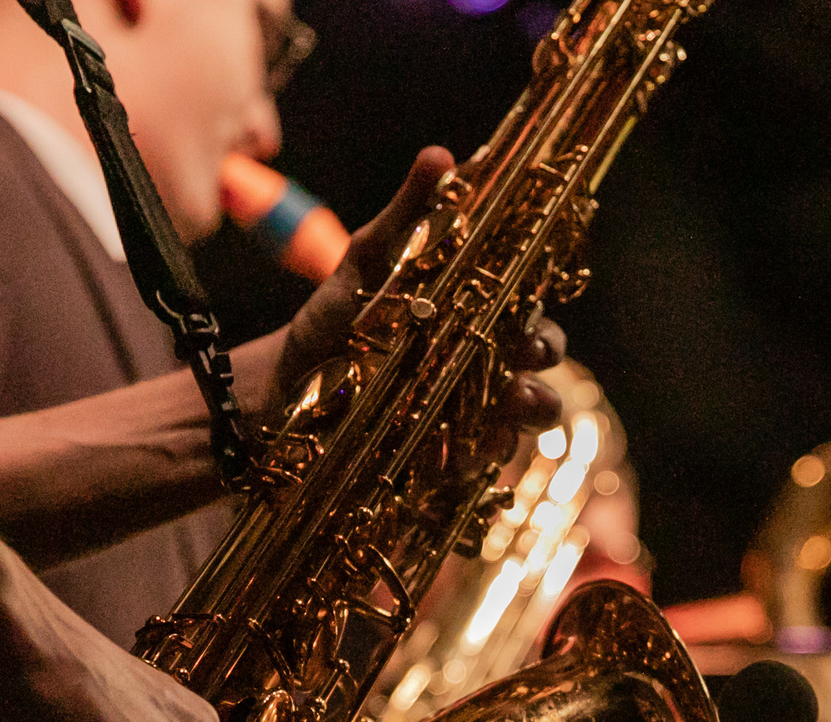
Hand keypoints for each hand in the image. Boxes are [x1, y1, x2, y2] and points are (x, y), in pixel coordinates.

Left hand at [227, 147, 565, 445]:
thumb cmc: (332, 323)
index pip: (529, 304)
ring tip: (515, 402)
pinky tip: (470, 444)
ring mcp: (473, 410)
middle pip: (542, 357)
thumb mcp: (365, 264)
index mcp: (474, 310)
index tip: (535, 303)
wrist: (285, 395)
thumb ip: (408, 217)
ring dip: (532, 405)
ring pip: (528, 410)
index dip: (541, 304)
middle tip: (529, 353)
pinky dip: (486, 451)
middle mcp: (483, 360)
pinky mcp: (452, 455)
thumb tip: (440, 156)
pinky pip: (488, 457)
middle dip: (545, 355)